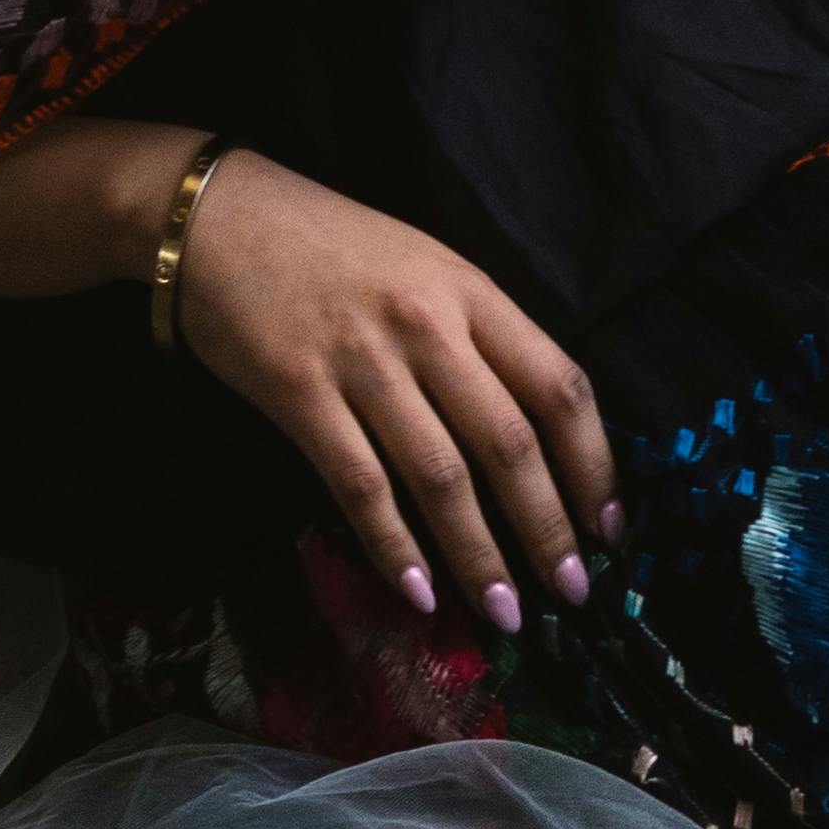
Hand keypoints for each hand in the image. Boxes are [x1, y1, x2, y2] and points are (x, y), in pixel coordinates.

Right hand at [171, 145, 620, 629]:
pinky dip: (394, 547)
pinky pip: (360, 485)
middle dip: (549, 528)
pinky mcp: (299, 393)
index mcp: (471, 292)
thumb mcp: (427, 269)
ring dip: (480, 555)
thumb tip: (536, 436)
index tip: (609, 524)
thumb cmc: (332, 245)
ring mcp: (362, 361)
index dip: (593, 463)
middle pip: (509, 442)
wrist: (218, 217)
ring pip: (441, 476)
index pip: (558, 385)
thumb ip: (479, 338)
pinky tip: (419, 593)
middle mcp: (427, 325)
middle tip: (573, 592)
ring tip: (505, 611)